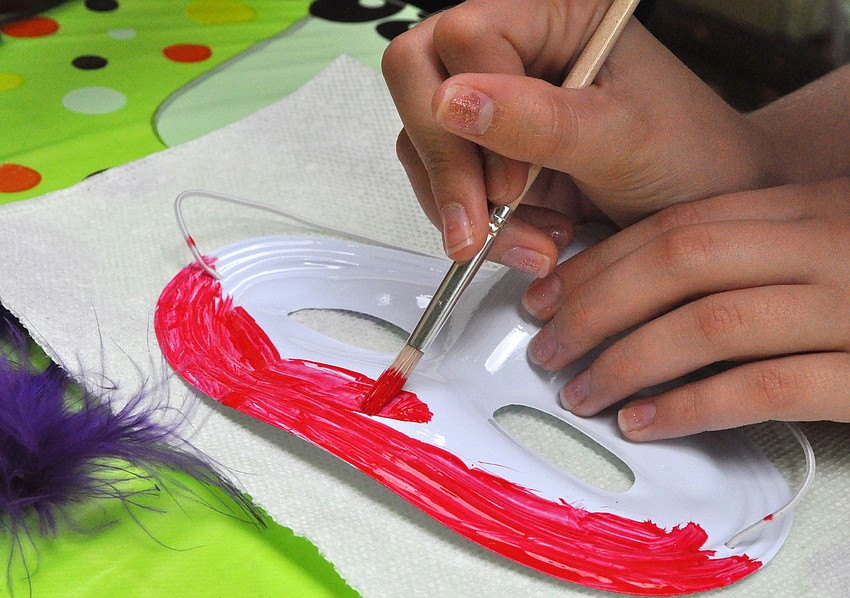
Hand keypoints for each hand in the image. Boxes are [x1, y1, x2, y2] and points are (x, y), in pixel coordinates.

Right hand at [382, 0, 776, 272]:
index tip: (510, 181)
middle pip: (419, 80)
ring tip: (533, 243)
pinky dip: (478, 226)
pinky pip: (445, 184)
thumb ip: (539, 120)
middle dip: (447, 164)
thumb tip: (452, 102)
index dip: (476, 111)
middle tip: (477, 228)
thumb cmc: (691, 156)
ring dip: (464, 206)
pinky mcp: (492, 156)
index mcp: (554, 16)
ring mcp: (497, 107)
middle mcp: (515, 53)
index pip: (464, 38)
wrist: (707, 212)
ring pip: (423, 141)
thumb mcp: (624, 137)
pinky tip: (532, 240)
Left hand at [523, 177, 849, 439]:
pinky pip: (766, 387)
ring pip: (710, 325)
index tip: (548, 298)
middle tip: (546, 347)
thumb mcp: (811, 241)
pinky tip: (646, 422)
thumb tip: (629, 288)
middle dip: (596, 309)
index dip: (599, 264)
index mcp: (802, 209)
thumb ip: (739, 251)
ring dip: (628, 362)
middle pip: (679, 267)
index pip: (675, 228)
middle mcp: (825, 245)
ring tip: (581, 392)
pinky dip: (693, 407)